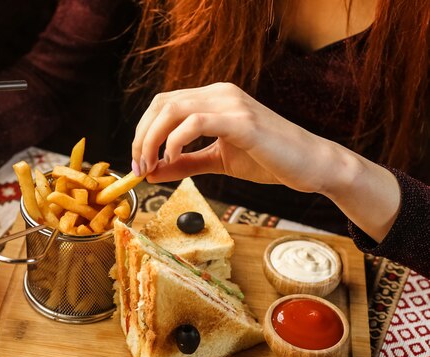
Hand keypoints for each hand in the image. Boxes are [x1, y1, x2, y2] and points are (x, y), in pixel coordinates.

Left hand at [131, 82, 336, 193]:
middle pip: (162, 103)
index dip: (143, 131)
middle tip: (139, 166)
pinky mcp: (242, 121)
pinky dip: (176, 141)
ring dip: (152, 139)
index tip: (139, 161)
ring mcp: (232, 104)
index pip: (164, 104)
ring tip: (151, 165)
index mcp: (214, 98)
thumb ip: (185, 163)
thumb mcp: (217, 161)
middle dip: (141, 136)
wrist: (310, 165)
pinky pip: (196, 122)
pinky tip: (172, 159)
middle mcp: (221, 93)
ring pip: (173, 108)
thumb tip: (151, 171)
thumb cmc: (268, 160)